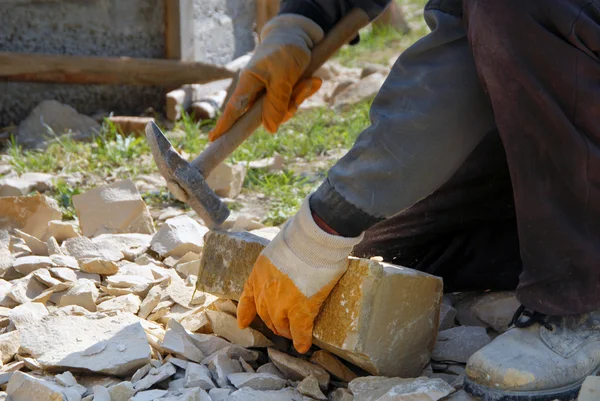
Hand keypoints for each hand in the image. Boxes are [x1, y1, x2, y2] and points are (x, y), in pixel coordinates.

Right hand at [209, 15, 323, 140]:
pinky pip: (293, 101)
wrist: (299, 34)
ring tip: (310, 80)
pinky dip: (304, 92)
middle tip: (304, 87)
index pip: (233, 109)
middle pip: (267, 114)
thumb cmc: (286, 51)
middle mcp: (257, 89)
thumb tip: (270, 130)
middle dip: (288, 106)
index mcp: (249, 83)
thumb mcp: (282, 78)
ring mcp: (270, 91)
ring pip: (283, 109)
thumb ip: (275, 104)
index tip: (212, 139)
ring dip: (299, 96)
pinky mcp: (283, 90)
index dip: (224, 125)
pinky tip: (314, 80)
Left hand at [236, 197, 362, 352]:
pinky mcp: (300, 312)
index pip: (247, 299)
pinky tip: (303, 346)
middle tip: (281, 325)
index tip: (243, 323)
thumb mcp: (275, 249)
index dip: (245, 313)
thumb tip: (286, 259)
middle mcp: (265, 294)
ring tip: (293, 334)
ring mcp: (281, 305)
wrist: (309, 244)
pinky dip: (301, 340)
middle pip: (265, 315)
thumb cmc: (297, 240)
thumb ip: (275, 260)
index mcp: (257, 276)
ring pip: (281, 325)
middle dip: (272, 322)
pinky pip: (300, 332)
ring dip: (286, 331)